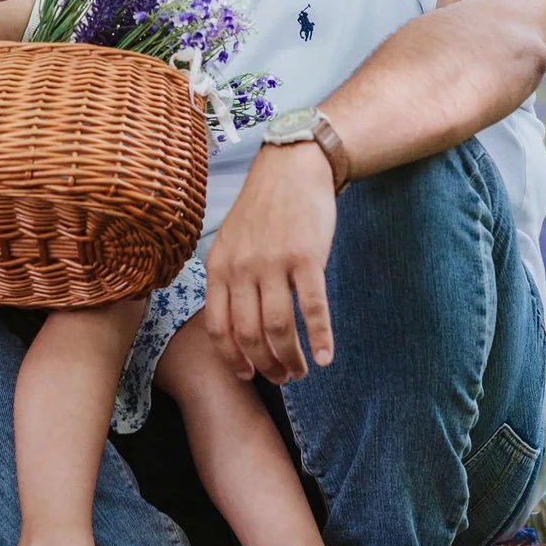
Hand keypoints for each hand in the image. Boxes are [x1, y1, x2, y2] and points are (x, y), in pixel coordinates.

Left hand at [201, 141, 338, 382]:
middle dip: (266, 365)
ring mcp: (273, 264)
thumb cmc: (263, 209)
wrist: (292, 168)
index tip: (248, 376)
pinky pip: (313, 308)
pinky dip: (321, 338)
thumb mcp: (231, 241)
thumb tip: (235, 325)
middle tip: (282, 378)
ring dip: (291, 358)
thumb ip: (229, 279)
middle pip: (249, 334)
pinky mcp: (306, 258)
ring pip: (279, 328)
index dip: (233, 359)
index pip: (218, 328)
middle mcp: (242, 269)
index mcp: (219, 267)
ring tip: (302, 371)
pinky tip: (326, 356)